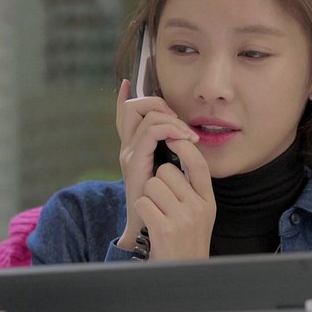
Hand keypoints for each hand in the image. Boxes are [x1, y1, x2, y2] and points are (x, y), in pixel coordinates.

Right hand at [115, 79, 199, 251]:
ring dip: (172, 118)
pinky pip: (151, 132)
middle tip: (179, 121)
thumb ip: (169, 156)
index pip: (124, 116)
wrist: (147, 228)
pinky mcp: (134, 161)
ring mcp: (129, 153)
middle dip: (159, 104)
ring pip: (146, 115)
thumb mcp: (166, 175)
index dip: (123, 98)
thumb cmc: (162, 203)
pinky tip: (185, 139)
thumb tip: (184, 137)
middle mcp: (127, 147)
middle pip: (135, 107)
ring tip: (187, 134)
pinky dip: (171, 129)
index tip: (126, 82)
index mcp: (133, 148)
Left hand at [135, 137, 215, 259]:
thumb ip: (192, 188)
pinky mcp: (165, 229)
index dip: (183, 146)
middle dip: (157, 181)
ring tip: (156, 214)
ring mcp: (183, 219)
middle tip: (161, 201)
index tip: (171, 139)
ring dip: (148, 197)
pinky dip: (143, 211)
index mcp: (208, 201)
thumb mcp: (200, 213)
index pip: (198, 163)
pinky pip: (144, 203)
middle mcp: (199, 208)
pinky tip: (151, 225)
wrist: (183, 273)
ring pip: (152, 185)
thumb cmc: (185, 240)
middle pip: (166, 171)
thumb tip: (176, 151)